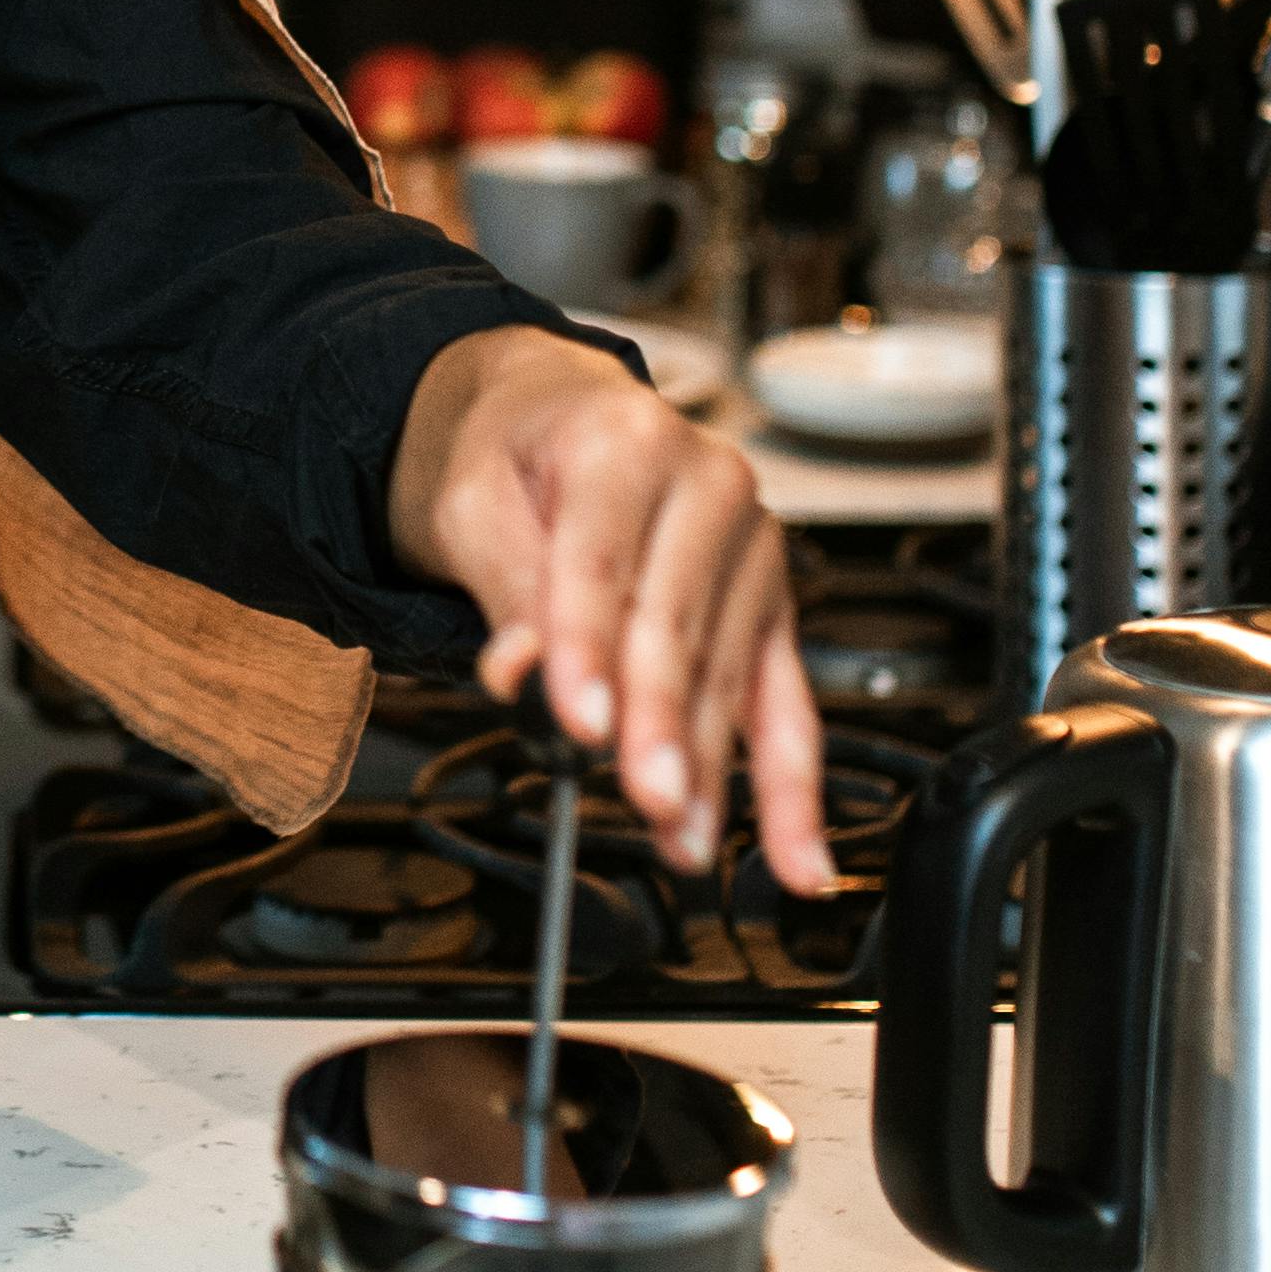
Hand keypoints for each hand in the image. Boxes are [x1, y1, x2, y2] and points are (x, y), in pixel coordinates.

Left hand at [389, 329, 834, 895]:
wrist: (557, 418)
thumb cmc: (515, 458)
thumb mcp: (475, 502)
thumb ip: (505, 585)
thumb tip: (525, 670)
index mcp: (624, 439)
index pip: (603, 561)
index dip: (589, 648)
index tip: (579, 722)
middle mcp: (706, 483)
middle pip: (676, 623)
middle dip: (659, 722)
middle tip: (646, 796)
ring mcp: (750, 545)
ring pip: (727, 673)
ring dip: (710, 769)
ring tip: (685, 840)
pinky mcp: (769, 602)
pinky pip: (784, 701)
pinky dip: (789, 785)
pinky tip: (796, 853)